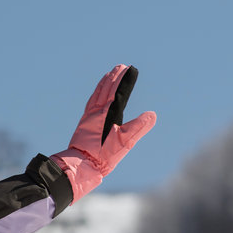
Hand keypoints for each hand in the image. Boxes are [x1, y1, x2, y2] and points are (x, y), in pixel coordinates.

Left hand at [51, 65, 155, 201]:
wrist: (80, 166)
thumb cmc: (104, 156)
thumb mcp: (125, 143)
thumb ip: (138, 127)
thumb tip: (152, 115)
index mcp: (110, 113)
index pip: (120, 91)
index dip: (126, 79)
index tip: (132, 68)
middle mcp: (98, 111)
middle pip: (107, 89)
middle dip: (115, 77)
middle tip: (121, 66)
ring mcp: (89, 116)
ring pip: (97, 94)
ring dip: (104, 83)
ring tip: (109, 75)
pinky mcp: (84, 123)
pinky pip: (91, 103)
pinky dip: (96, 94)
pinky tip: (97, 95)